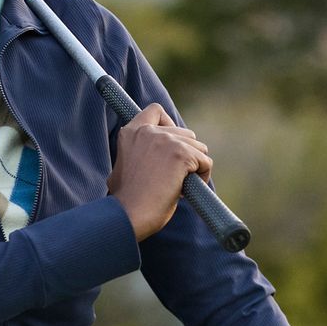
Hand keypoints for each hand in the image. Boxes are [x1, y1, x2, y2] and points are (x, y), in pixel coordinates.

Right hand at [105, 103, 211, 241]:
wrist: (129, 214)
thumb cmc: (125, 200)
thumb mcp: (121, 168)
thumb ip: (135, 155)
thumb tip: (147, 159)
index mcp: (131, 132)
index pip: (156, 111)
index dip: (168, 124)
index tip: (171, 143)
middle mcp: (148, 131)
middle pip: (184, 132)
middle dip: (186, 153)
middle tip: (176, 175)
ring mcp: (166, 140)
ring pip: (198, 147)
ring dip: (194, 166)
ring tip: (181, 185)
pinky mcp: (181, 154)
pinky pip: (205, 162)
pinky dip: (202, 177)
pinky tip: (188, 190)